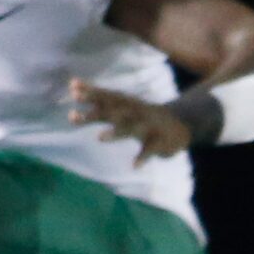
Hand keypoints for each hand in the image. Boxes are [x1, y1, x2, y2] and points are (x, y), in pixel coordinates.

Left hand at [68, 79, 192, 161]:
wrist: (181, 124)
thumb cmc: (143, 117)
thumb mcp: (122, 110)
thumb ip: (98, 106)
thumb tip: (72, 93)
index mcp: (126, 105)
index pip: (106, 96)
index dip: (90, 91)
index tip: (72, 87)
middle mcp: (135, 112)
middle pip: (113, 111)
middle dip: (95, 112)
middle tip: (73, 115)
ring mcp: (148, 126)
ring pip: (131, 128)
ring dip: (116, 132)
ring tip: (99, 137)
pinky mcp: (159, 142)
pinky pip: (150, 149)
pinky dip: (143, 157)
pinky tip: (134, 166)